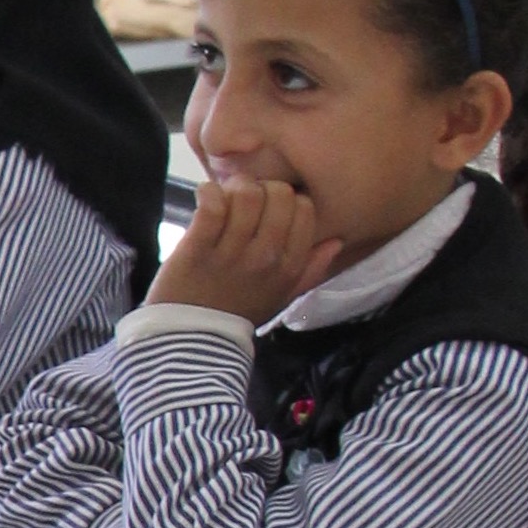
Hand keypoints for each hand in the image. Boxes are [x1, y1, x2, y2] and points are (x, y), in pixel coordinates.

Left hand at [147, 179, 341, 324]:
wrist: (190, 339)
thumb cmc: (237, 311)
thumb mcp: (281, 295)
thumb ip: (310, 269)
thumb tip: (336, 241)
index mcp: (288, 266)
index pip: (304, 208)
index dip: (286, 199)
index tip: (268, 208)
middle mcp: (265, 258)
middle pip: (278, 194)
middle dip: (261, 188)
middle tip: (243, 200)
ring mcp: (230, 253)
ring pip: (246, 194)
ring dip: (233, 188)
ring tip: (223, 200)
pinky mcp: (196, 248)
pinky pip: (211, 204)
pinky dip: (208, 192)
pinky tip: (205, 198)